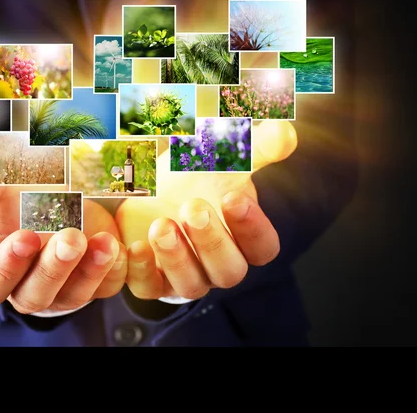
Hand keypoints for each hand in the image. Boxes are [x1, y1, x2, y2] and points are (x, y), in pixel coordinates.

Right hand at [0, 159, 126, 313]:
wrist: (58, 189)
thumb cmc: (18, 191)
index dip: (6, 266)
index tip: (24, 236)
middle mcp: (27, 286)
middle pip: (34, 295)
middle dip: (53, 268)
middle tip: (69, 237)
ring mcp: (63, 289)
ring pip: (73, 295)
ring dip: (88, 271)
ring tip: (103, 242)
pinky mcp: (96, 282)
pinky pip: (107, 287)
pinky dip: (115, 270)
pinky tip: (120, 245)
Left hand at [117, 120, 297, 299]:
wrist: (149, 189)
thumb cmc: (193, 177)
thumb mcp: (221, 158)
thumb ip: (254, 147)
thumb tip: (285, 132)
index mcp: (243, 239)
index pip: (263, 248)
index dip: (253, 227)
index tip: (233, 197)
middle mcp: (218, 264)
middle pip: (229, 271)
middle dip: (213, 241)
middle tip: (193, 208)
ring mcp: (185, 276)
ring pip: (191, 285)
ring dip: (177, 257)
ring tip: (162, 224)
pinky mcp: (151, 280)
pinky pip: (149, 289)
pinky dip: (142, 270)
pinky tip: (136, 244)